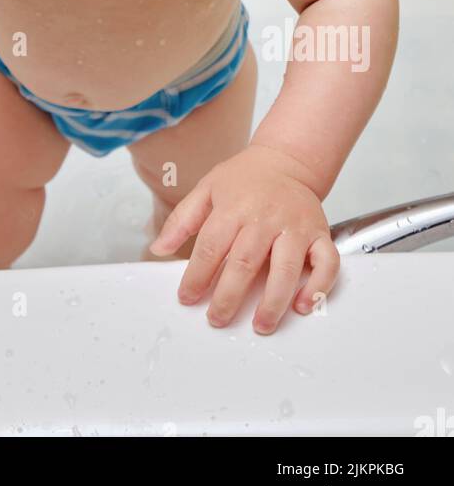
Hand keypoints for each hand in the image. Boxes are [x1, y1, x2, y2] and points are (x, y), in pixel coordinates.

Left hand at [148, 144, 339, 334]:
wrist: (286, 160)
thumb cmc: (245, 179)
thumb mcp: (206, 189)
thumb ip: (181, 220)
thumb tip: (158, 248)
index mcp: (234, 207)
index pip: (211, 247)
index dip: (197, 276)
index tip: (187, 298)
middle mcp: (265, 218)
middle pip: (245, 262)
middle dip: (229, 297)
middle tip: (217, 319)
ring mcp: (295, 227)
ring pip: (286, 269)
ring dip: (273, 302)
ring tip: (260, 325)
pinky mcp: (320, 234)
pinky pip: (327, 263)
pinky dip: (319, 286)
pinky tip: (303, 306)